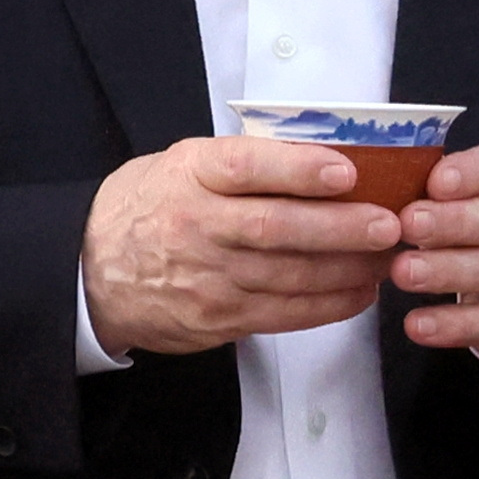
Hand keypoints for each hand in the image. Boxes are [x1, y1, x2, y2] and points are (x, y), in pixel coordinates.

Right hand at [83, 132, 402, 356]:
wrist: (90, 270)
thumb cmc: (153, 205)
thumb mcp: (184, 164)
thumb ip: (245, 163)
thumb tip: (331, 159)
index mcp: (190, 175)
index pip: (245, 166)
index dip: (298, 168)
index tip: (346, 169)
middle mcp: (197, 225)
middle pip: (275, 227)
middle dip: (340, 227)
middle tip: (388, 224)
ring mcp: (206, 277)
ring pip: (289, 275)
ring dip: (348, 268)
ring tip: (388, 256)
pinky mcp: (217, 319)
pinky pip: (284, 313)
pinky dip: (330, 304)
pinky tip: (361, 290)